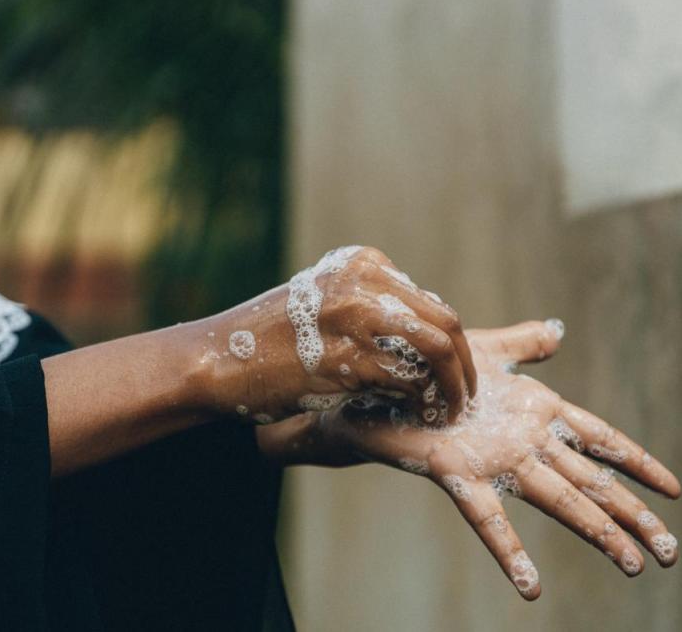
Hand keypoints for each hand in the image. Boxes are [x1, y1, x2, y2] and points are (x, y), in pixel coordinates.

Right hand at [194, 245, 476, 423]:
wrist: (217, 359)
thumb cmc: (267, 341)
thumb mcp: (320, 302)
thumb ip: (366, 307)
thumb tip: (418, 335)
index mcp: (360, 263)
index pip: (428, 301)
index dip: (447, 342)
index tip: (447, 372)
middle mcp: (364, 281)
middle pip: (444, 321)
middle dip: (463, 364)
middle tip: (464, 395)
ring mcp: (358, 317)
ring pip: (438, 348)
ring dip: (453, 385)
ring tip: (451, 410)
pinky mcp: (350, 358)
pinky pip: (410, 379)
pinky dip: (424, 402)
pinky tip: (422, 417)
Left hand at [259, 320, 681, 598]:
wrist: (368, 390)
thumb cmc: (424, 373)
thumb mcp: (483, 350)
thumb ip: (523, 344)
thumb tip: (557, 330)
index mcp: (535, 412)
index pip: (600, 440)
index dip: (637, 463)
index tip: (676, 491)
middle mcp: (522, 442)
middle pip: (591, 481)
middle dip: (633, 516)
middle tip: (671, 553)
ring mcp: (495, 460)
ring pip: (558, 500)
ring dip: (597, 533)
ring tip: (632, 567)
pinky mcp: (457, 471)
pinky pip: (488, 517)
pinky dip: (510, 552)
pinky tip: (531, 588)